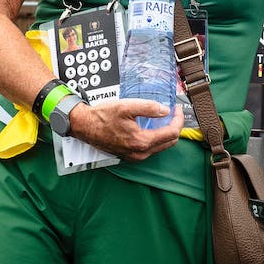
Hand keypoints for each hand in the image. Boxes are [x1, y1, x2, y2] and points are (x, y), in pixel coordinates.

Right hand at [63, 98, 180, 160]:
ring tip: (163, 118)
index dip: (178, 119)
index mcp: (141, 142)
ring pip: (161, 146)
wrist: (85, 126)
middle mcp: (140, 153)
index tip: (177, 108)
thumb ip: (148, 108)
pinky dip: (156, 138)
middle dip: (174, 126)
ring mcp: (135, 156)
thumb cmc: (102, 117)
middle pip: (169, 142)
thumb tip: (165, 111)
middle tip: (173, 112)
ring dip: (165, 133)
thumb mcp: (126, 106)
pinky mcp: (131, 156)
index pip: (171, 133)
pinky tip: (151, 127)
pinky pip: (151, 148)